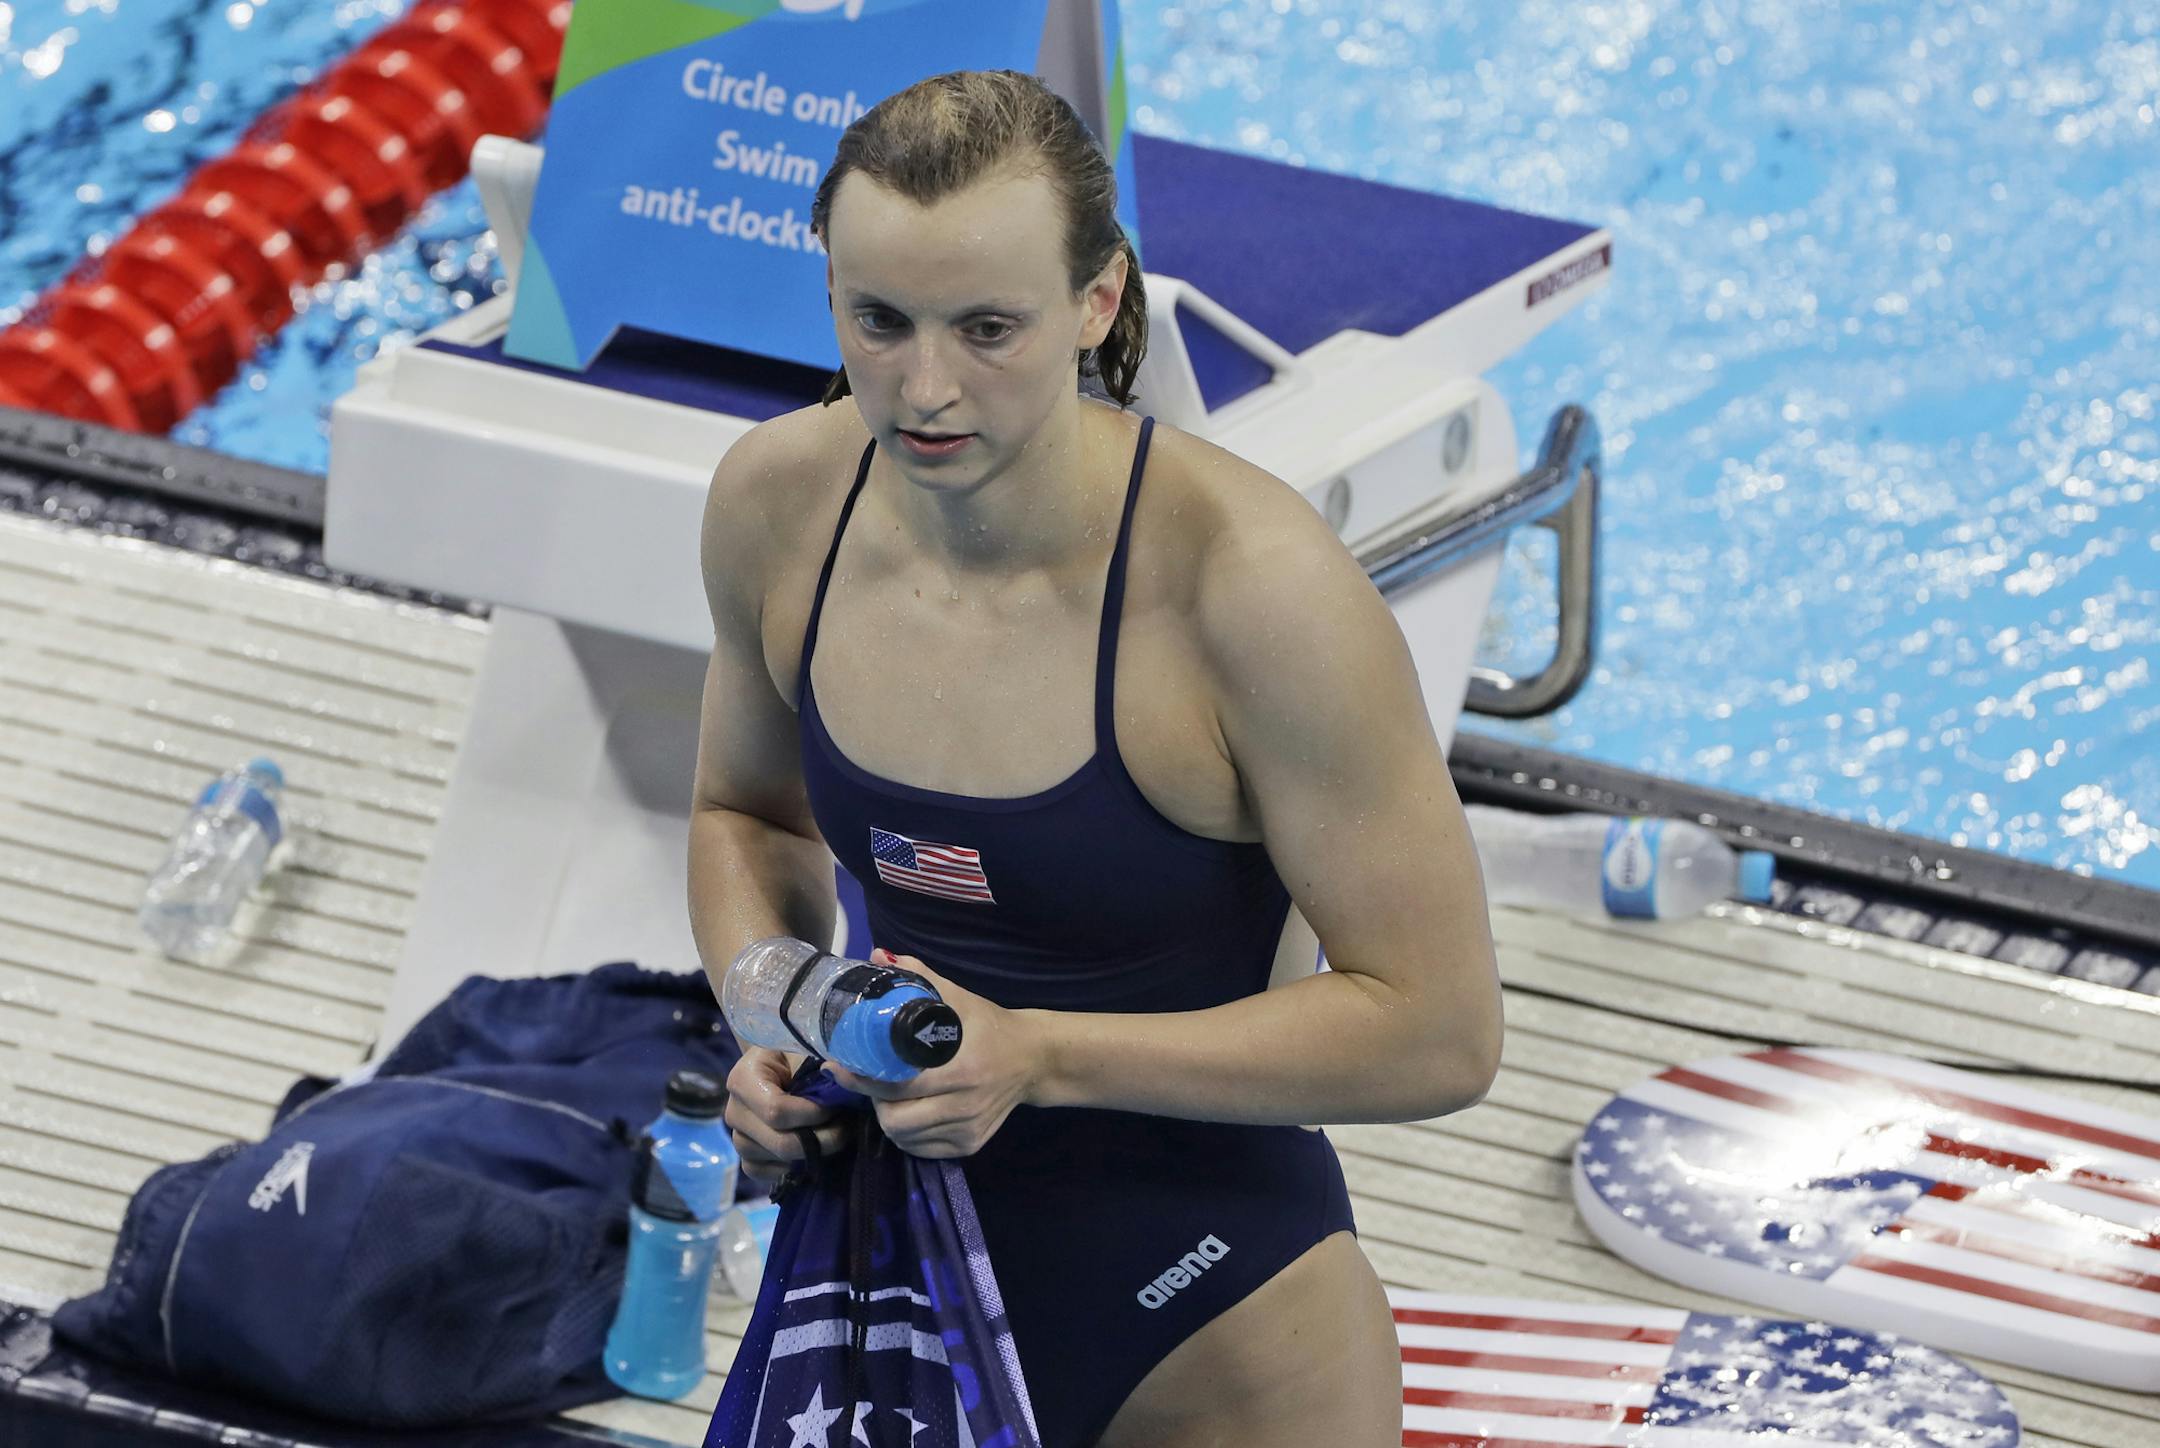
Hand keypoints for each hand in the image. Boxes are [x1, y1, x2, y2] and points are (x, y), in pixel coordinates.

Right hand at [724, 1045, 856, 1185]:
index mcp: (743, 1080)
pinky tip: (812, 1151)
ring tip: (832, 1133)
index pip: (778, 1112)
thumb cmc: (795, 1053)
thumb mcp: (806, 1049)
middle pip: (780, 1144)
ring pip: (776, 1162)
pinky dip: (793, 1168)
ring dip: (812, 1154)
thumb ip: (823, 1064)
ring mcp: (738, 1138)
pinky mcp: (746, 1157)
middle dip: (822, 1140)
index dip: (815, 1115)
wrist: (780, 1064)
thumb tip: (842, 1079)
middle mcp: (734, 1112)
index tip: (838, 1105)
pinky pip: (766, 1174)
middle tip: (847, 1126)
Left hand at [827, 949, 1046, 1158]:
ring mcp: (968, 1128)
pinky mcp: (970, 1145)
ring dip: (888, 1117)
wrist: (1033, 1058)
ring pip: (905, 1137)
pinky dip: (907, 1135)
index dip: (863, 1078)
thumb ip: (919, 976)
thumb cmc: (988, 1024)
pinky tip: (908, 1113)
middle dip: (873, 1100)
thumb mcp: (957, 997)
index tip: (840, 1065)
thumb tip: (877, 956)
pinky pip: (922, 1149)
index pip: (898, 1084)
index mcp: (960, 1066)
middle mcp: (965, 1103)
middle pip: (895, 1119)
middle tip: (868, 1080)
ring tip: (888, 1096)